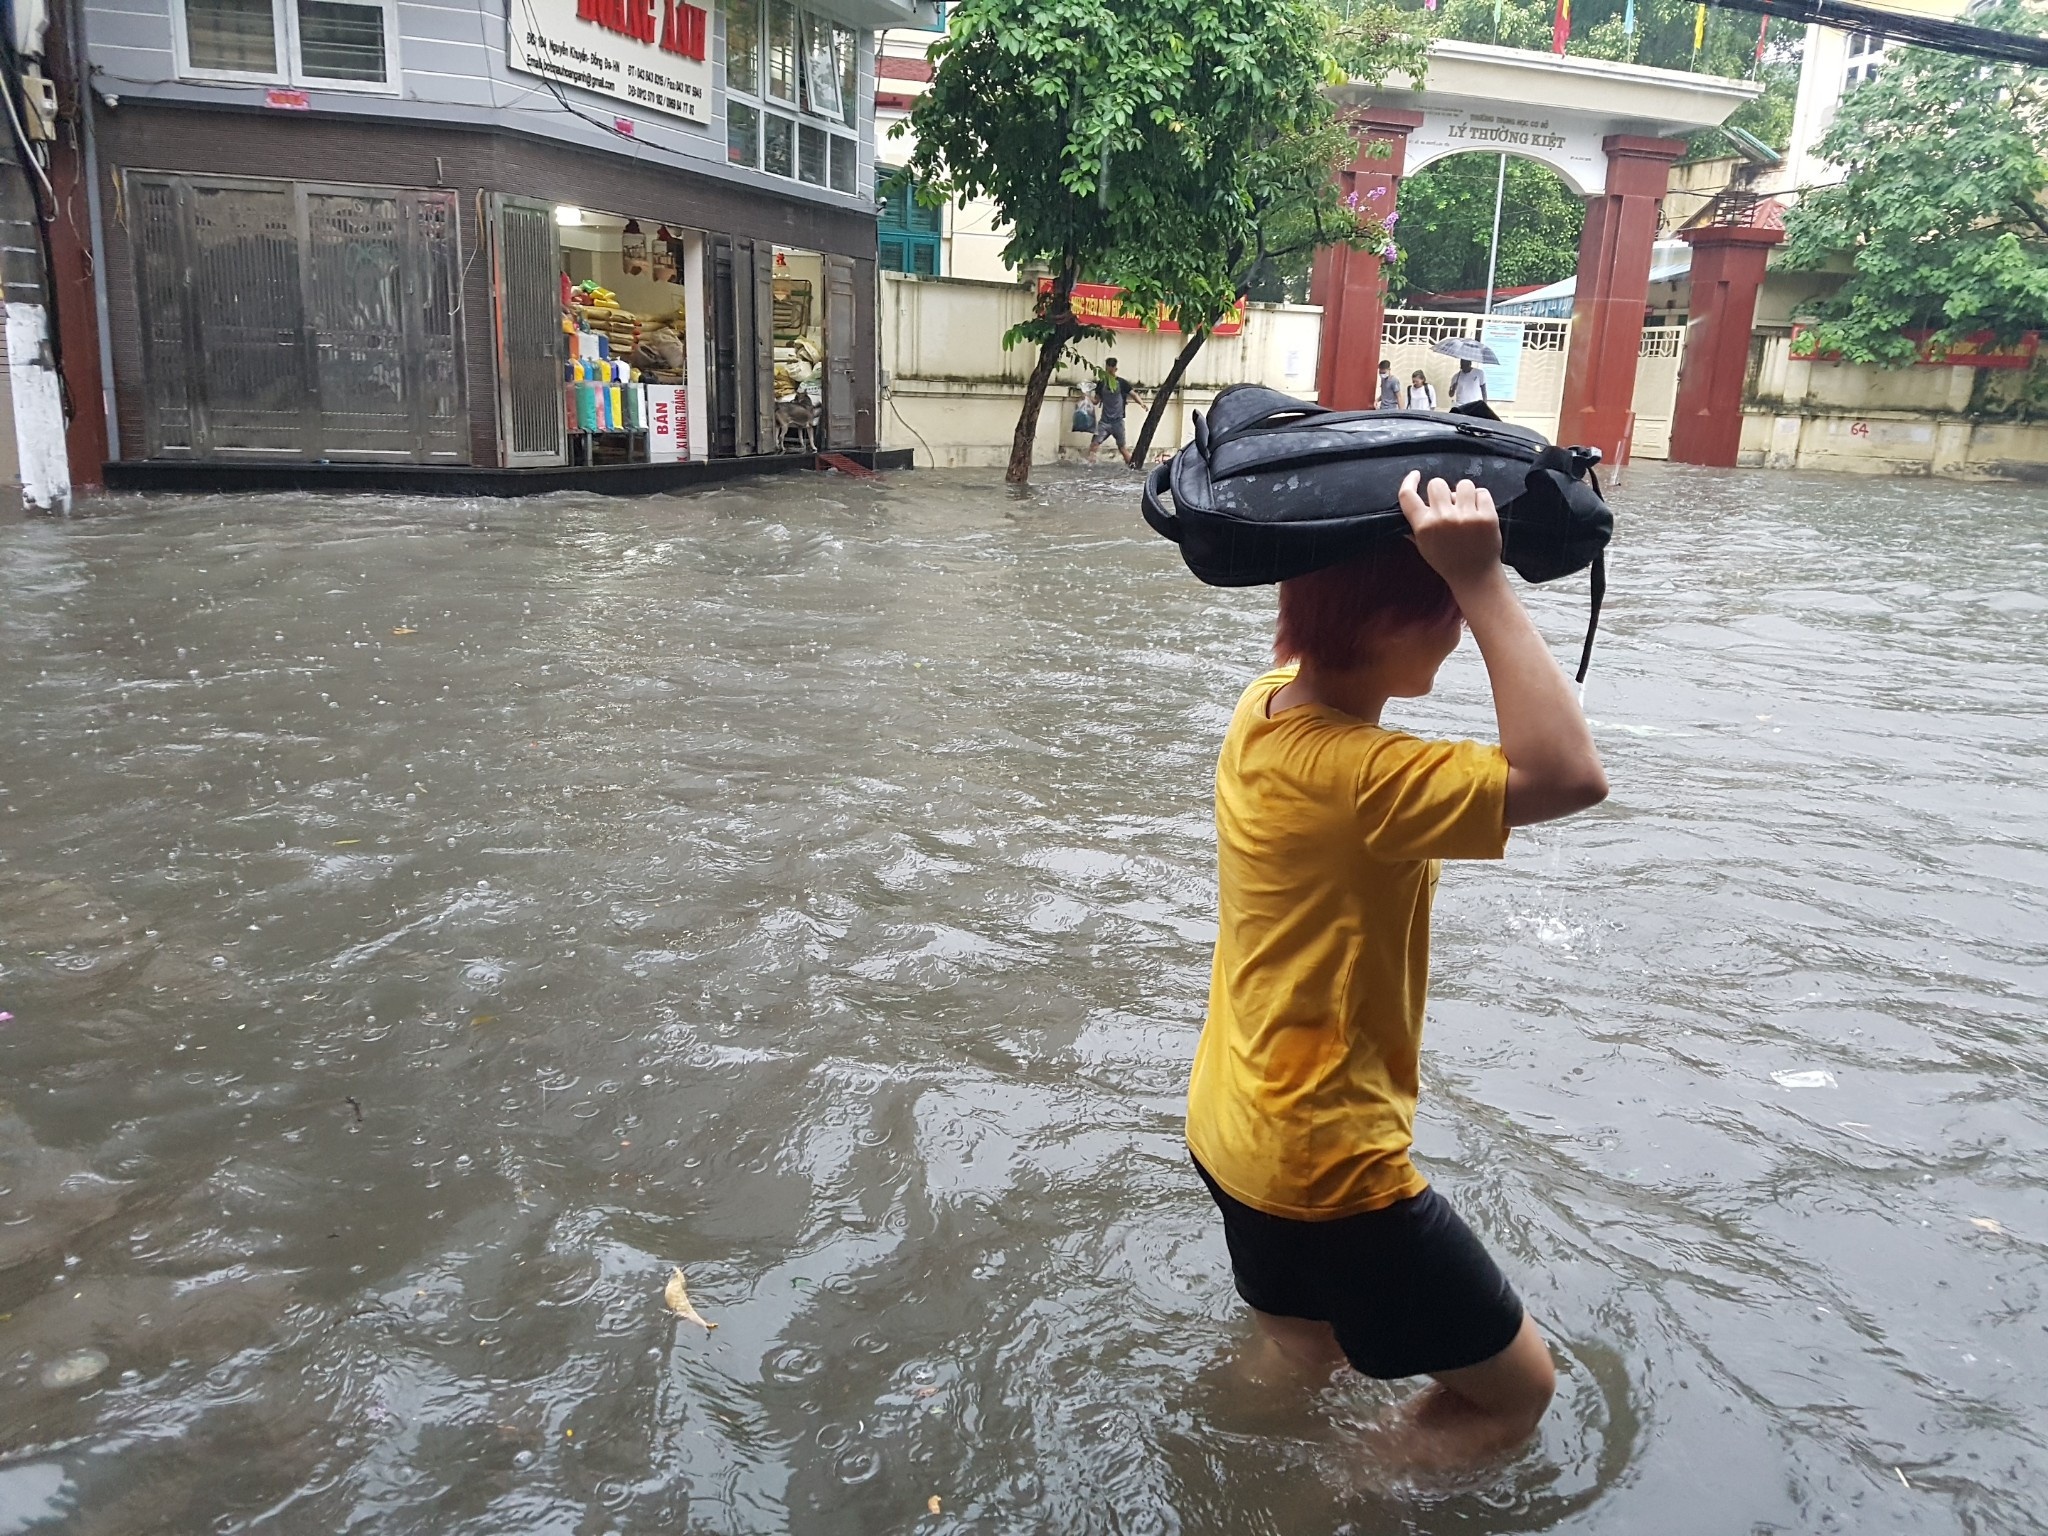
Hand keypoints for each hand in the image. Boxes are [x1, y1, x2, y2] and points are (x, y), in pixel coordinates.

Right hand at [1398, 470, 1501, 589]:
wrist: (1475, 576)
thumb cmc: (1447, 561)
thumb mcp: (1424, 547)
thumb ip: (1414, 527)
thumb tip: (1406, 508)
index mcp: (1424, 526)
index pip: (1407, 495)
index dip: (1409, 480)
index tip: (1416, 475)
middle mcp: (1443, 519)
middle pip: (1437, 484)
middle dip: (1442, 491)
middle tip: (1448, 504)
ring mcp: (1466, 517)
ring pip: (1462, 485)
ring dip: (1464, 494)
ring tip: (1465, 508)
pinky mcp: (1487, 516)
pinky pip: (1482, 492)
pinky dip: (1480, 500)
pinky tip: (1478, 512)